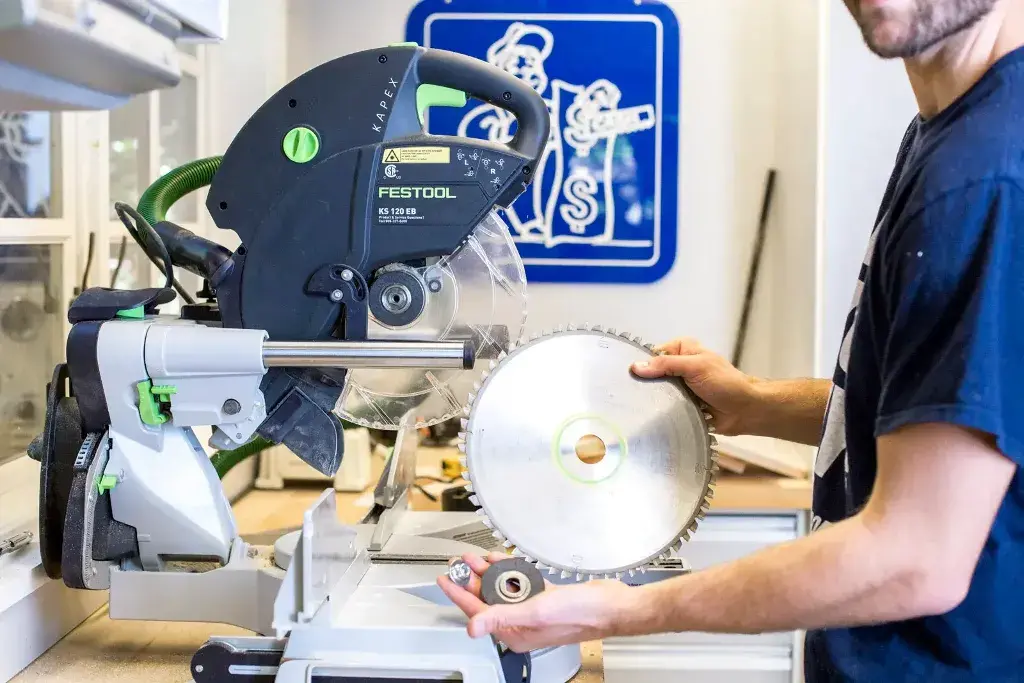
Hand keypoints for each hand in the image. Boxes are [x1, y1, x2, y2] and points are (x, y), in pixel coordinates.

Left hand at [437, 552, 634, 651]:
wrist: (610, 605)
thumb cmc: (580, 613)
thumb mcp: (535, 612)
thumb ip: (501, 616)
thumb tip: (472, 626)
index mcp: (515, 633)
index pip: (478, 612)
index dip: (458, 594)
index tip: (444, 580)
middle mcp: (521, 623)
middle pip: (487, 598)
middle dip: (471, 579)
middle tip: (458, 562)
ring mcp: (533, 609)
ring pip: (502, 589)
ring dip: (489, 572)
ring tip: (475, 558)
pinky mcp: (544, 597)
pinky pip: (520, 583)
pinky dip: (510, 571)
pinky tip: (501, 561)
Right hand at [630, 337, 758, 435]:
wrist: (744, 411)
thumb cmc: (724, 383)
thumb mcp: (695, 367)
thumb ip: (666, 365)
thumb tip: (636, 367)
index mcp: (683, 349)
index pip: (654, 353)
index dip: (642, 363)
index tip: (629, 375)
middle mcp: (679, 366)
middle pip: (653, 373)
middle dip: (646, 383)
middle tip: (632, 394)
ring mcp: (679, 386)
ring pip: (656, 391)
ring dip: (653, 399)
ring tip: (639, 407)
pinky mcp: (680, 404)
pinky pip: (664, 406)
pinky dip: (660, 410)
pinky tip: (650, 416)